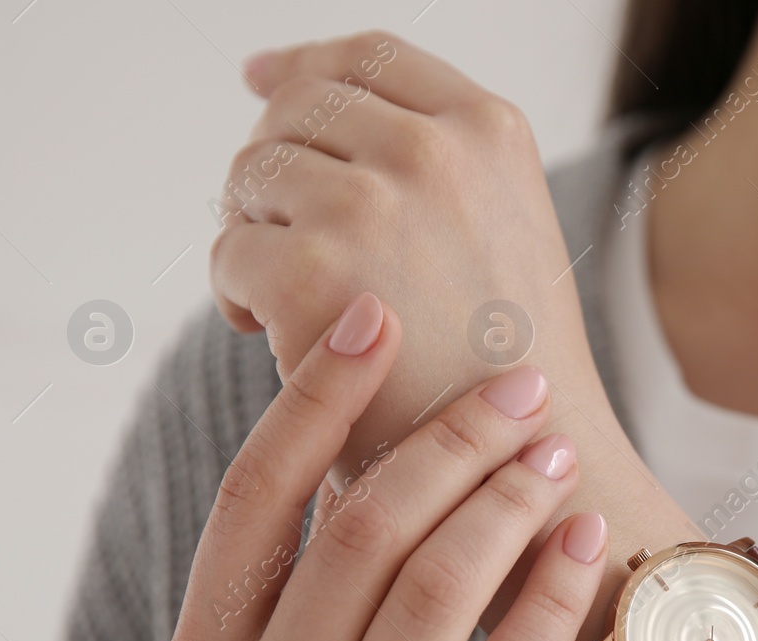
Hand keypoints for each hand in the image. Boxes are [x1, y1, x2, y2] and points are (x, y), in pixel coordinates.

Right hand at [166, 293, 608, 640]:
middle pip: (364, 531)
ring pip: (438, 592)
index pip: (256, 498)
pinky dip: (553, 592)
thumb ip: (303, 583)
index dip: (316, 396)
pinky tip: (587, 539)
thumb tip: (368, 424)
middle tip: (520, 386)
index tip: (374, 314)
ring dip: (509, 502)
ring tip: (557, 451)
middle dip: (451, 440)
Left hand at [209, 31, 597, 485]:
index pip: (369, 55)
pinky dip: (237, 294)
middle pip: (296, 109)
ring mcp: (371, 206)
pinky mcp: (312, 273)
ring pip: (252, 175)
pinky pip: (228, 249)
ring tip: (292, 298)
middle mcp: (432, 149)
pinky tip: (277, 336)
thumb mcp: (499, 222)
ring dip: (255, 232)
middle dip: (276, 171)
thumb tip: (273, 75)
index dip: (304, 66)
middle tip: (288, 246)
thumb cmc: (504, 364)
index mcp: (489, 129)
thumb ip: (422, 153)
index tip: (261, 82)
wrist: (528, 468)